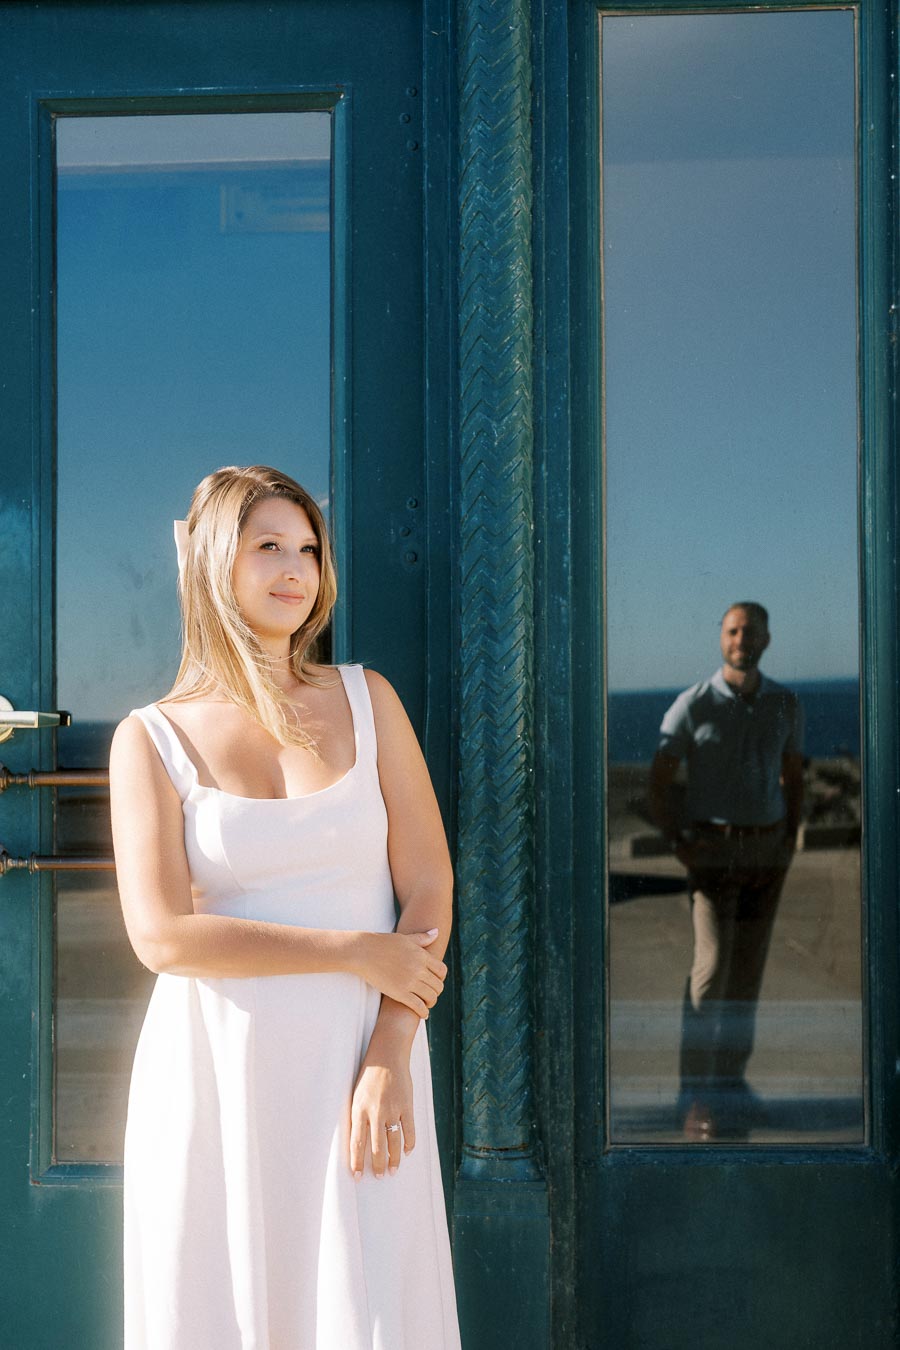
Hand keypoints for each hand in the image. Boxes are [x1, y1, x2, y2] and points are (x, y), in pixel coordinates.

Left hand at [350, 1051, 414, 1179]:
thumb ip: (358, 1117)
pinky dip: (409, 1143)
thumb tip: (359, 1142)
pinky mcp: (406, 1105)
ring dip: (394, 1159)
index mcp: (359, 1109)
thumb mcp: (357, 1095)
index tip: (356, 1177)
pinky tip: (407, 1152)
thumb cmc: (368, 1076)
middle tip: (378, 1177)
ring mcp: (392, 1109)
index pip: (356, 1143)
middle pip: (376, 1147)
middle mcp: (375, 1112)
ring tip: (393, 1170)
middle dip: (377, 1166)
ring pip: (394, 1142)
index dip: (356, 1162)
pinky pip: (409, 1130)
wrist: (387, 1055)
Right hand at [354, 929, 446, 1017]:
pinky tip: (423, 1014)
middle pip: (438, 985)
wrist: (363, 952)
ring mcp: (410, 981)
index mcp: (422, 955)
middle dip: (436, 992)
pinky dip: (423, 1012)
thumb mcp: (405, 938)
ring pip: (431, 997)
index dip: (441, 978)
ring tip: (426, 1004)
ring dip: (431, 1002)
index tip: (435, 982)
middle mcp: (419, 969)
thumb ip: (422, 938)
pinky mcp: (400, 993)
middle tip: (430, 994)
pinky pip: (418, 1006)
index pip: (442, 970)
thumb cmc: (382, 943)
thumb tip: (437, 931)